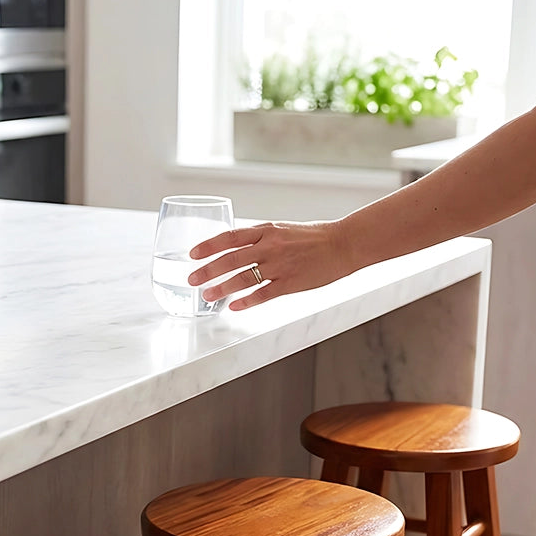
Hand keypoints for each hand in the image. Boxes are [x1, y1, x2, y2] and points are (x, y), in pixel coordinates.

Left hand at [187, 220, 356, 309]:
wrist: (343, 244)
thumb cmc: (312, 237)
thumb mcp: (282, 230)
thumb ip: (259, 238)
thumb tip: (234, 248)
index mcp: (266, 230)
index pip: (230, 237)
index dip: (209, 246)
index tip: (193, 254)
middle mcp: (270, 246)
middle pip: (231, 259)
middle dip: (207, 270)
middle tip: (192, 279)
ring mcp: (280, 265)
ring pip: (243, 278)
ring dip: (222, 287)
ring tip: (207, 295)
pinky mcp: (290, 283)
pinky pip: (263, 294)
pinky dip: (246, 301)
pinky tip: (234, 306)